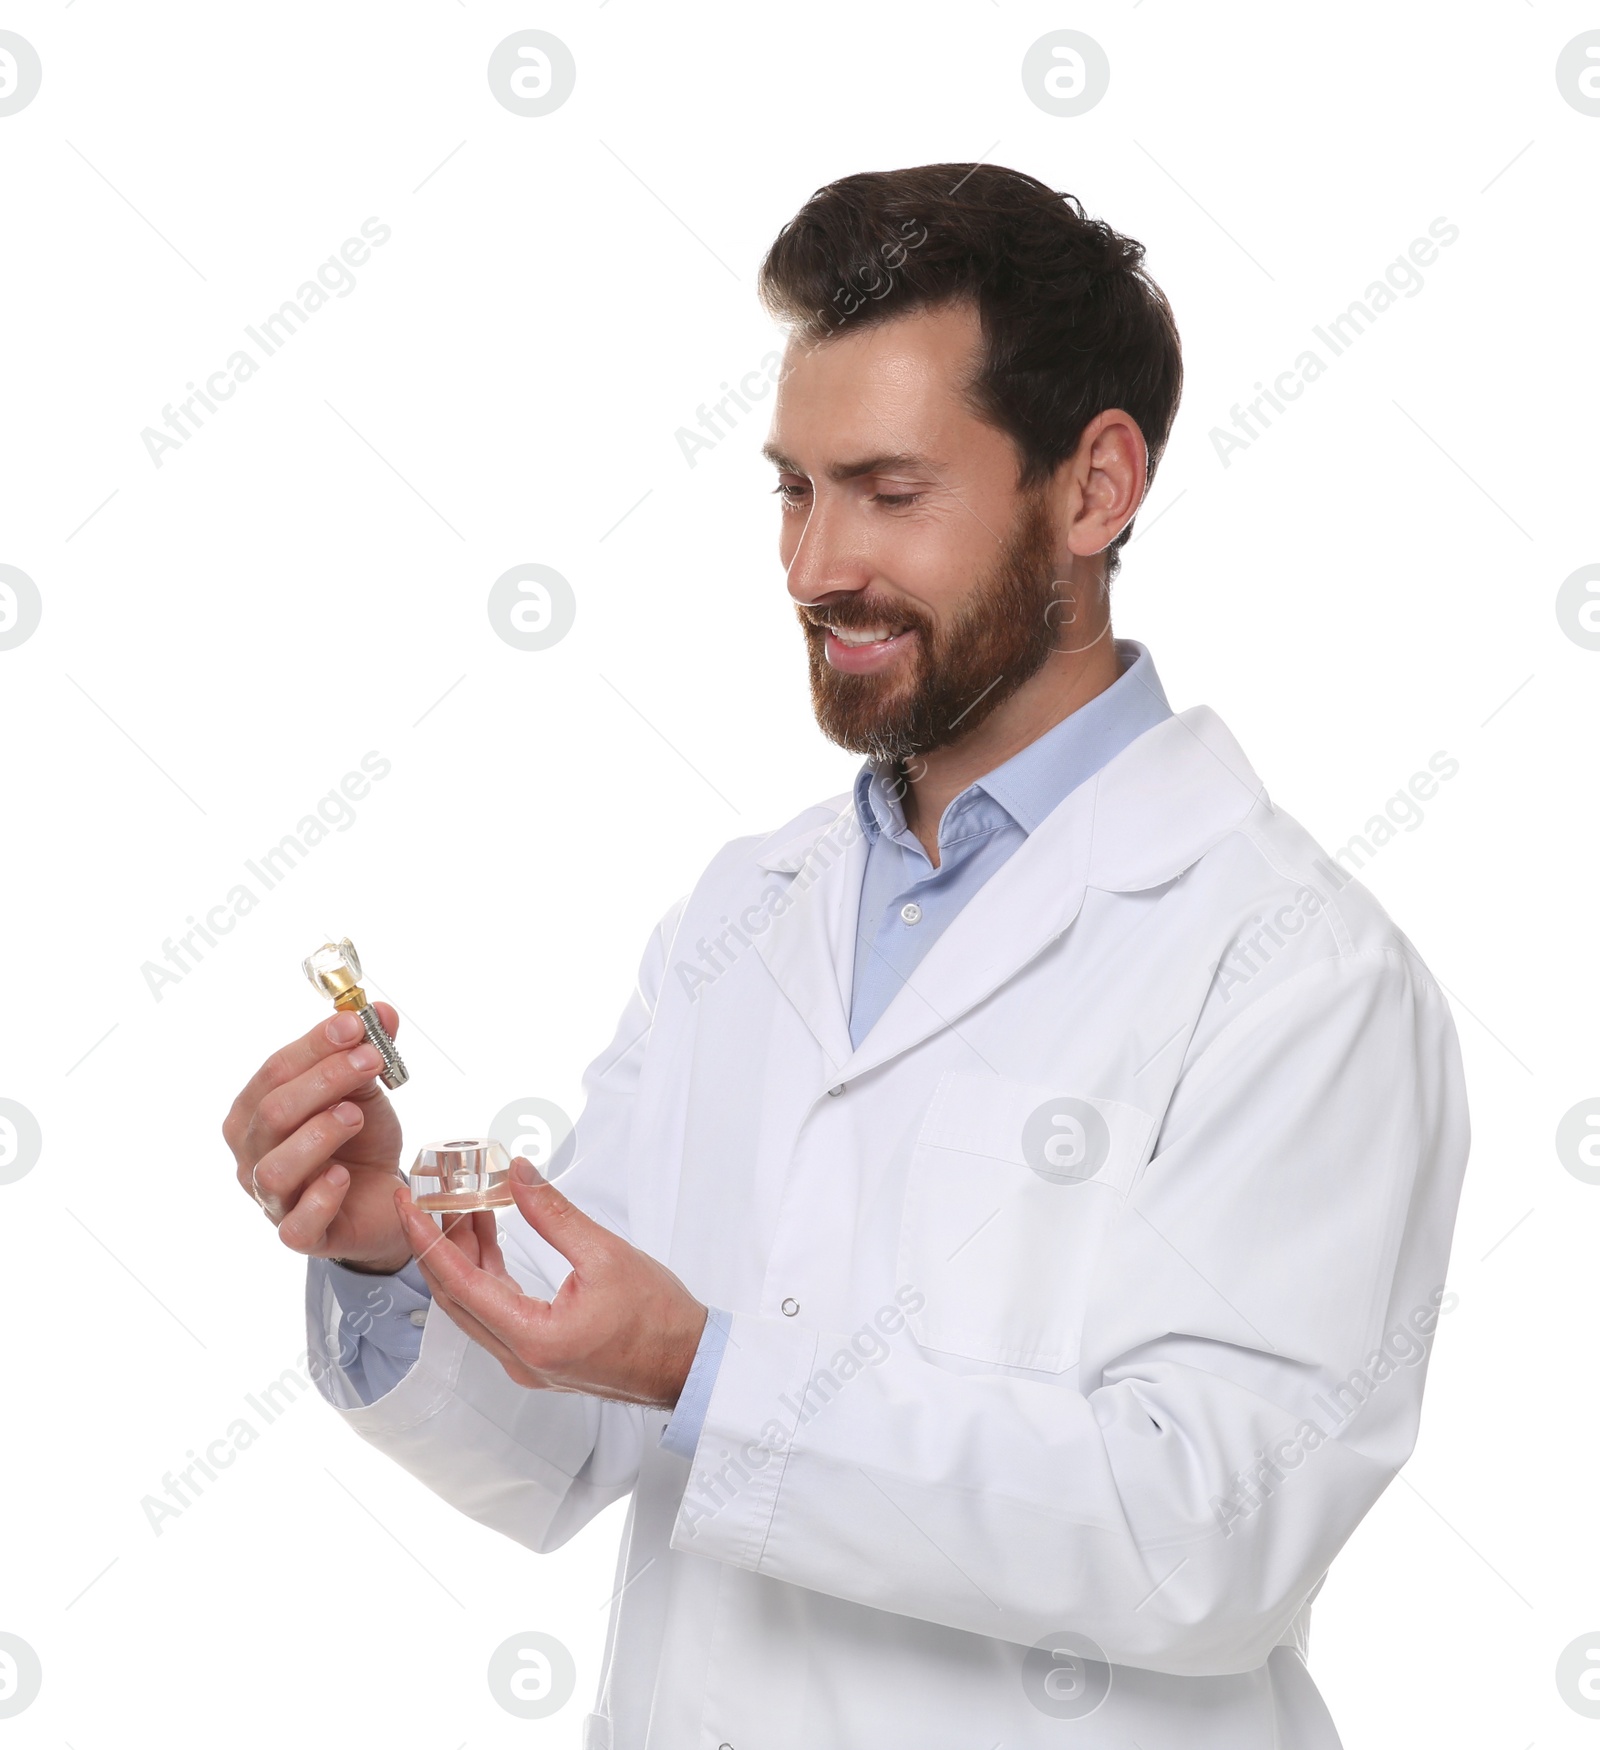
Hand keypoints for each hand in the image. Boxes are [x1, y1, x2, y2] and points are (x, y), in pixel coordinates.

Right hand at [223, 1006, 411, 1272]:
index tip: (354, 1025)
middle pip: (273, 1113)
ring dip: (319, 1134)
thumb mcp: (365, 1090)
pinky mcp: (300, 1236)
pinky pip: (297, 1223)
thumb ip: (367, 1051)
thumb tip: (383, 1010)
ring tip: (356, 1116)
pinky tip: (343, 1175)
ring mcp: (271, 1200)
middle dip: (324, 1080)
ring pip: (276, 1167)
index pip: (274, 1072)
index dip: (314, 1046)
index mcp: (255, 1112)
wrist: (384, 1200)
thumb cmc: (360, 1142)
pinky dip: (320, 1196)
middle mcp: (252, 1155)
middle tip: (370, 1060)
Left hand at [396, 1159, 707, 1409]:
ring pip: (474, 1305)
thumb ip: (554, 1214)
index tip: (407, 1203)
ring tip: (464, 1207)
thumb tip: (517, 1174)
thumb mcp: (606, 1254)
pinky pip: (494, 1312)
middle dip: (437, 1243)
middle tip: (427, 1198)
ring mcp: (526, 1362)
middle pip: (456, 1296)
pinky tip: (489, 1239)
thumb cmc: (658, 1319)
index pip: (459, 1283)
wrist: (687, 1363)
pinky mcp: (537, 1356)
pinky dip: (485, 1273)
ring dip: (463, 1256)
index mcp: (532, 1337)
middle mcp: (519, 1358)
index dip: (427, 1239)